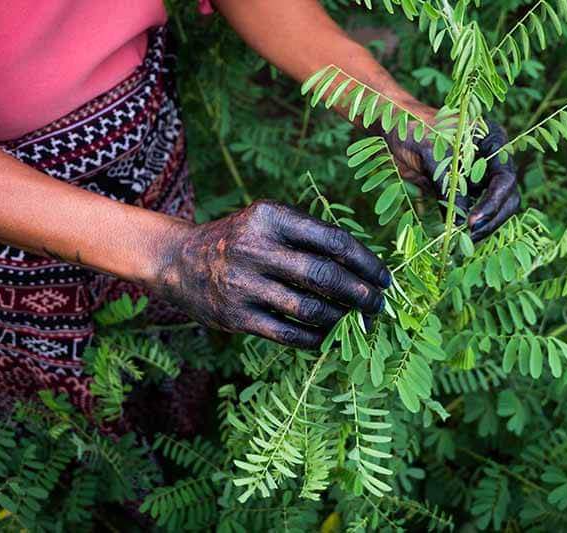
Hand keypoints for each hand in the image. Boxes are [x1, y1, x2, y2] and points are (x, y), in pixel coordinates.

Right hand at [153, 200, 390, 348]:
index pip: (333, 240)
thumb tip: (366, 267)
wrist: (181, 261)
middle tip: (378, 306)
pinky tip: (328, 335)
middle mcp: (256, 248)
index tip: (385, 279)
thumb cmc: (242, 239)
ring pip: (311, 309)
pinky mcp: (236, 317)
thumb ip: (312, 235)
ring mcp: (244, 285)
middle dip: (361, 294)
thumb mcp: (270, 220)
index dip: (367, 263)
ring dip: (342, 318)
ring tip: (355, 320)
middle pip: (325, 276)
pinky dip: (317, 338)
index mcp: (272, 217)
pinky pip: (289, 334)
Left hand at [383, 117, 520, 241]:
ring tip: (464, 241)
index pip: (504, 177)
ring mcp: (479, 176)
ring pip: (494, 207)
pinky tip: (456, 236)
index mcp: (492, 140)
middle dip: (492, 218)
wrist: (392, 129)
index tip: (473, 221)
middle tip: (471, 236)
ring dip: (483, 225)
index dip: (492, 202)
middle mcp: (491, 159)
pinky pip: (473, 211)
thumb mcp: (431, 152)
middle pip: (506, 196)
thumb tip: (460, 221)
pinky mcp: (463, 190)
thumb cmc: (412, 128)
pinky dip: (466, 224)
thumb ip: (447, 184)